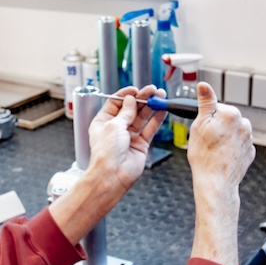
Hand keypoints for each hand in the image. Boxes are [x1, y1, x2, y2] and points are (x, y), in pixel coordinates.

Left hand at [49, 85, 165, 245]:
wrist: (112, 175)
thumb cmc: (105, 154)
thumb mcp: (113, 126)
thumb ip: (126, 112)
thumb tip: (131, 100)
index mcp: (103, 122)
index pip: (115, 103)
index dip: (126, 95)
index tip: (135, 89)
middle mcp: (116, 129)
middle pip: (131, 109)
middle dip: (142, 99)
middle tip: (153, 90)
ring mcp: (129, 137)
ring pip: (142, 118)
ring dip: (151, 107)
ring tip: (160, 96)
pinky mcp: (140, 145)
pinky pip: (150, 129)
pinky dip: (156, 119)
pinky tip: (162, 109)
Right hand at [188, 82, 254, 264]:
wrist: (216, 183)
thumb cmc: (205, 157)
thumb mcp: (199, 125)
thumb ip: (205, 103)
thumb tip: (204, 86)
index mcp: (232, 114)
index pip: (216, 108)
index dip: (206, 118)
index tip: (202, 128)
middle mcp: (244, 125)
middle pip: (226, 119)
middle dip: (216, 127)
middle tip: (205, 140)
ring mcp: (249, 140)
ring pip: (232, 132)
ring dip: (224, 138)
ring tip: (213, 151)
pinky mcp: (249, 153)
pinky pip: (237, 145)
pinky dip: (230, 149)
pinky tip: (221, 156)